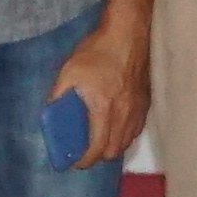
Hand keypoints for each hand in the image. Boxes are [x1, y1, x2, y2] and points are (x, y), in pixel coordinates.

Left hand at [44, 22, 152, 170]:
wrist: (130, 33)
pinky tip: (117, 126)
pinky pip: (137, 128)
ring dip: (114, 146)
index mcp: (104, 109)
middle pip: (115, 150)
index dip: (85, 160)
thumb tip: (50, 112)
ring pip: (128, 141)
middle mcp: (124, 114)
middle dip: (99, 156)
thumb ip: (59, 95)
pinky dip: (126, 134)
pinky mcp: (146, 101)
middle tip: (86, 151)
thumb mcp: (69, 71)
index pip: (97, 147)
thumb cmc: (98, 51)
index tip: (75, 163)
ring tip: (100, 140)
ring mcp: (138, 108)